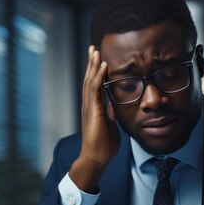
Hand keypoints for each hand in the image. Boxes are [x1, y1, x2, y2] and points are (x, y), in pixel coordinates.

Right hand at [69, 46, 119, 192]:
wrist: (97, 157)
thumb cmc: (103, 144)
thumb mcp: (110, 124)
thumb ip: (110, 112)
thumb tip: (114, 104)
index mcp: (94, 107)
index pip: (94, 84)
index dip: (96, 71)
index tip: (99, 58)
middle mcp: (89, 104)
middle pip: (89, 78)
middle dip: (91, 63)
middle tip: (93, 47)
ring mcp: (89, 107)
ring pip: (90, 80)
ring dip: (93, 65)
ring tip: (95, 50)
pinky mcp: (92, 110)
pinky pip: (95, 89)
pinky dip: (98, 76)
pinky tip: (102, 65)